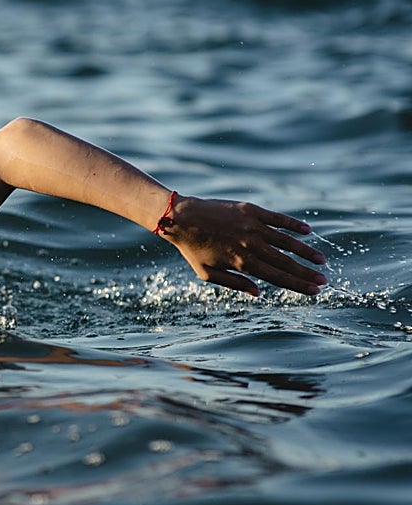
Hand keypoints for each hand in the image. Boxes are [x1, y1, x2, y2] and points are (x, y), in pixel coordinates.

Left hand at [159, 195, 326, 295]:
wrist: (181, 218)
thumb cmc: (193, 249)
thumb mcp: (207, 273)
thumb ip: (234, 284)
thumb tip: (259, 293)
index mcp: (241, 263)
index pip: (276, 277)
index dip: (297, 285)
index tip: (314, 290)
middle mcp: (250, 245)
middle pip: (285, 262)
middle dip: (307, 273)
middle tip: (324, 280)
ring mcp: (252, 227)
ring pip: (286, 241)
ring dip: (306, 251)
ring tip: (321, 260)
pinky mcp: (251, 211)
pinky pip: (278, 219)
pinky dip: (294, 225)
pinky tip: (307, 232)